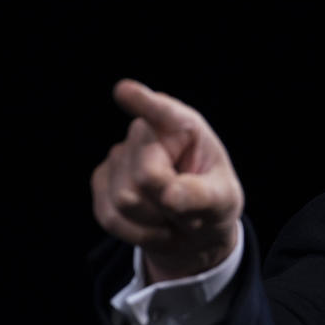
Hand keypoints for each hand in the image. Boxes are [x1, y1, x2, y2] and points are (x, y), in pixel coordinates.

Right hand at [92, 79, 243, 281]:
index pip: (162, 112)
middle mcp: (145, 132)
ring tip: (172, 215)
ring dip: (155, 221)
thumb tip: (168, 195)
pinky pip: (110, 217)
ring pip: (126, 200)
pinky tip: (154, 226)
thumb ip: (202, 196)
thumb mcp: (223, 201)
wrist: (194, 229)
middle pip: (147, 177)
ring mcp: (118, 155)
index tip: (125, 91)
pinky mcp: (101, 181)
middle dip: (169, 204)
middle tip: (189, 208)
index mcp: (183, 126)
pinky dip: (137, 233)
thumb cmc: (214, 203)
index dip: (143, 102)